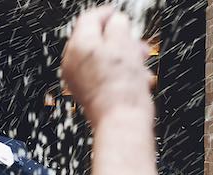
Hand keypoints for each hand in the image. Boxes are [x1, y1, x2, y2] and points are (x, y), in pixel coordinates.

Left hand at [61, 6, 154, 123]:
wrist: (122, 123)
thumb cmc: (122, 89)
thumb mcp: (125, 47)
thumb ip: (118, 26)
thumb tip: (116, 21)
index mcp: (79, 46)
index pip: (89, 19)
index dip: (107, 14)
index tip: (119, 13)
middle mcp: (72, 62)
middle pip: (96, 40)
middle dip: (120, 40)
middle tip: (136, 43)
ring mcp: (77, 79)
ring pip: (101, 58)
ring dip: (122, 57)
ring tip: (140, 64)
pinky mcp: (85, 93)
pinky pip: (100, 74)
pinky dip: (116, 72)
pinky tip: (135, 78)